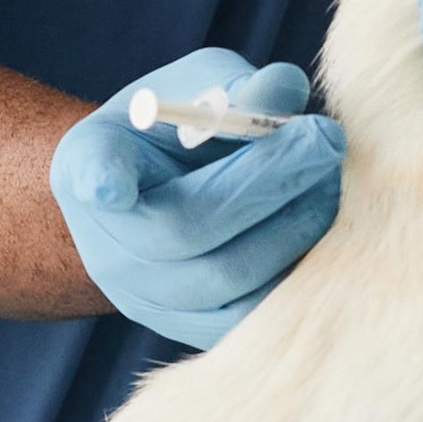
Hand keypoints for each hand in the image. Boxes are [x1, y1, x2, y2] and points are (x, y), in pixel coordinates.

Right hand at [49, 52, 343, 349]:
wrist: (166, 203)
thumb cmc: (185, 132)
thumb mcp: (201, 89)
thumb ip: (239, 88)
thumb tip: (285, 93)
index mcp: (91, 168)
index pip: (92, 175)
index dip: (101, 181)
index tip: (111, 184)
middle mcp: (108, 246)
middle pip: (186, 229)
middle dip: (268, 180)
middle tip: (328, 140)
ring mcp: (149, 301)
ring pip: (230, 279)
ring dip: (295, 225)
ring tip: (331, 181)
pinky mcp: (198, 333)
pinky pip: (255, 314)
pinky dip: (298, 268)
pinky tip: (321, 224)